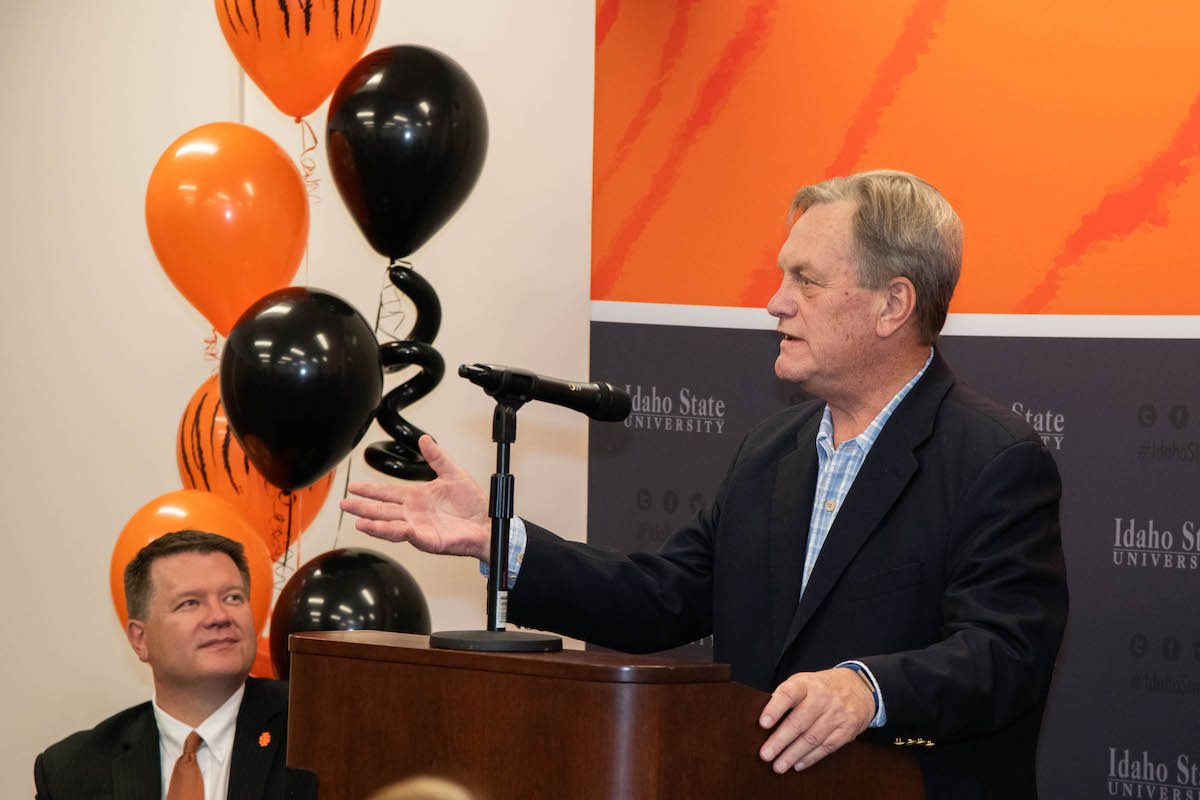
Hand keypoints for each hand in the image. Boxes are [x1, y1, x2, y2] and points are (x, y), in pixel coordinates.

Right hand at [339, 435, 491, 561]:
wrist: (487, 523)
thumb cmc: (473, 503)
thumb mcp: (453, 473)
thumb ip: (437, 457)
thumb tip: (425, 439)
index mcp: (417, 497)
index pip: (387, 493)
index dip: (370, 490)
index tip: (353, 487)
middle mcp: (414, 513)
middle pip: (382, 509)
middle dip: (362, 507)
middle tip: (344, 504)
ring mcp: (418, 527)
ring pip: (389, 524)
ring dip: (372, 522)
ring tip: (357, 520)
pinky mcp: (427, 539)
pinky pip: (407, 534)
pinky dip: (391, 531)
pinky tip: (379, 528)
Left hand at [757, 667, 874, 773]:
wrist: (859, 687)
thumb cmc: (822, 687)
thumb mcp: (804, 682)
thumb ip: (786, 697)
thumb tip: (765, 720)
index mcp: (807, 683)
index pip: (789, 694)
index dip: (775, 708)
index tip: (763, 723)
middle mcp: (823, 698)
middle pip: (799, 722)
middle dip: (780, 741)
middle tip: (765, 754)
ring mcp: (837, 714)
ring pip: (812, 738)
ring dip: (793, 755)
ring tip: (778, 765)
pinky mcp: (847, 729)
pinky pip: (826, 747)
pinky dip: (810, 758)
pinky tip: (797, 764)